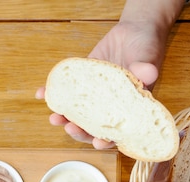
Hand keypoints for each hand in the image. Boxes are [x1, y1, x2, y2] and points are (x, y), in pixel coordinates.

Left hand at [37, 15, 173, 148]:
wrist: (134, 30)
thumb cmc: (146, 47)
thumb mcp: (148, 56)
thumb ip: (146, 67)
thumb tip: (148, 73)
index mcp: (128, 109)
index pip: (118, 131)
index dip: (109, 139)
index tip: (98, 143)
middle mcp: (109, 106)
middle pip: (93, 127)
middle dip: (79, 132)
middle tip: (69, 127)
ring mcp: (94, 96)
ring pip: (78, 113)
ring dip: (64, 118)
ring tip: (54, 118)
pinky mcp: (82, 81)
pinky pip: (67, 91)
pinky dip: (53, 93)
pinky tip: (41, 93)